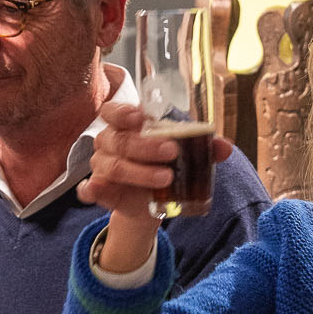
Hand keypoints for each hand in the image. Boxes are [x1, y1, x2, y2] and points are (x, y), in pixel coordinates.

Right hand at [77, 102, 234, 274]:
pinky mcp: (99, 190)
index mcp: (126, 126)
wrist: (151, 202)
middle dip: (145, 146)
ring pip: (112, 166)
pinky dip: (91, 188)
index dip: (123, 113)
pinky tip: (98, 189)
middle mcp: (109, 142)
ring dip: (138, 172)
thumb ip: (203, 149)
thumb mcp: (184, 156)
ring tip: (165, 179)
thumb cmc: (163, 166)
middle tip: (171, 153)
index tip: (141, 118)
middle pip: (119, 140)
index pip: (113, 111)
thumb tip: (225, 147)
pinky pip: (88, 189)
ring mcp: (101, 166)